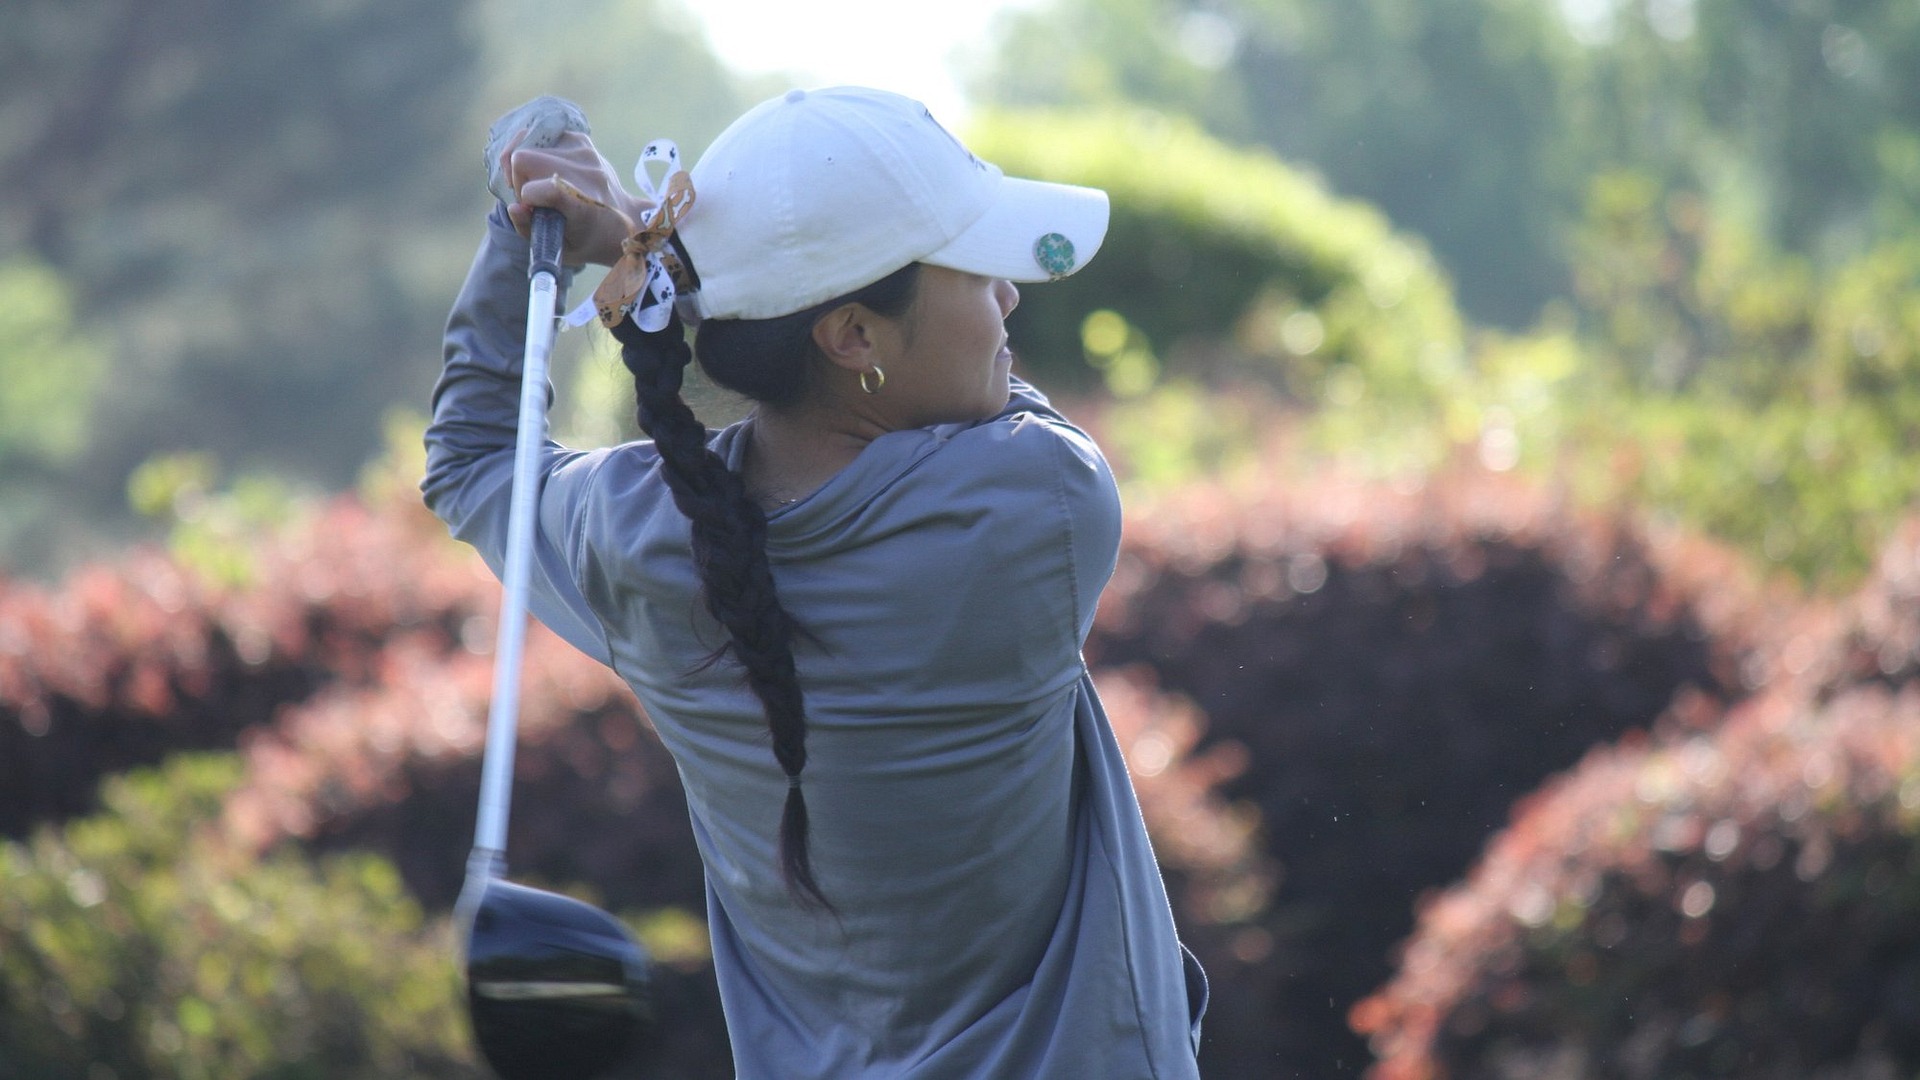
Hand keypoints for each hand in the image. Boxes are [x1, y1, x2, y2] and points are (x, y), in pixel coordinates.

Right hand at [484, 99, 652, 266]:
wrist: (624, 220)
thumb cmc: (588, 240)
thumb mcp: (559, 249)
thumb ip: (530, 229)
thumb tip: (514, 207)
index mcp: (582, 204)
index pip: (537, 188)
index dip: (525, 197)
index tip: (533, 209)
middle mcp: (586, 173)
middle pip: (523, 158)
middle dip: (518, 177)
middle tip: (532, 196)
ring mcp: (585, 151)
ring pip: (527, 142)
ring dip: (524, 164)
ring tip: (537, 181)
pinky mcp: (581, 139)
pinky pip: (539, 136)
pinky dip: (533, 151)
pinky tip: (543, 169)